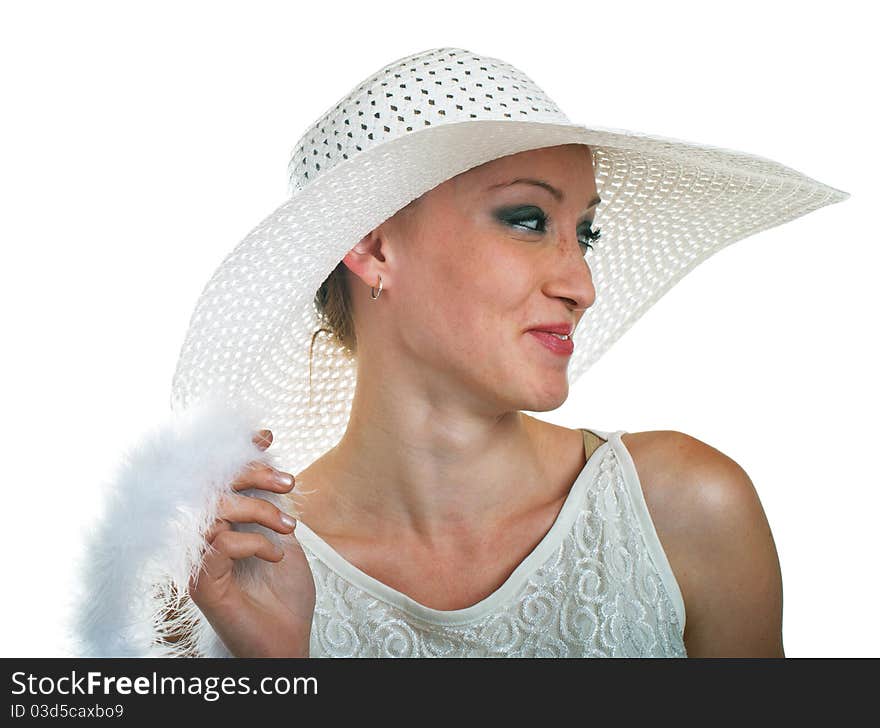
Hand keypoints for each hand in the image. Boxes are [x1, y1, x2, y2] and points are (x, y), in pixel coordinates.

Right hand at [187, 429, 315, 656]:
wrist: (289, 636)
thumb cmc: (284, 589)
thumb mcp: (282, 531)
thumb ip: (269, 497)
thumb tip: (265, 448)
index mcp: (219, 521)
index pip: (218, 476)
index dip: (238, 450)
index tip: (265, 436)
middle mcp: (202, 536)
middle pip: (213, 485)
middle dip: (253, 473)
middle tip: (287, 484)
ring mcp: (198, 558)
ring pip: (215, 510)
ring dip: (259, 510)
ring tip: (287, 528)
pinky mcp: (201, 581)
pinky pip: (220, 543)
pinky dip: (254, 542)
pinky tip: (274, 556)